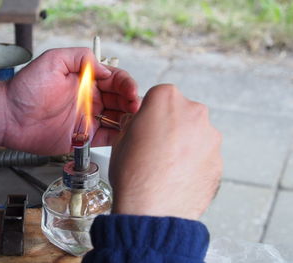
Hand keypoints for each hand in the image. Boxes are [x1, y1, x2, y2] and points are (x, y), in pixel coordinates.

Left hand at [0, 48, 138, 154]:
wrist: (10, 116)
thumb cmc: (27, 88)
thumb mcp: (54, 60)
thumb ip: (81, 58)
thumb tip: (105, 69)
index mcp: (86, 81)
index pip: (115, 80)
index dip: (126, 84)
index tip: (131, 90)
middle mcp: (90, 100)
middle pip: (120, 100)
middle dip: (131, 101)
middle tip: (135, 106)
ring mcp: (88, 119)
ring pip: (117, 119)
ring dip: (128, 119)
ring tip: (134, 120)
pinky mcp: (84, 138)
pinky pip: (107, 138)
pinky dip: (119, 136)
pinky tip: (125, 134)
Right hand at [109, 84, 221, 219]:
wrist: (153, 212)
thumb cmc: (135, 177)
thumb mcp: (121, 140)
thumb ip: (133, 124)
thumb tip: (138, 124)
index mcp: (166, 100)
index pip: (159, 96)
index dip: (150, 112)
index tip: (147, 124)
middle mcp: (193, 112)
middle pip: (181, 112)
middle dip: (170, 125)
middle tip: (156, 146)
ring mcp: (210, 136)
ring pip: (195, 133)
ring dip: (184, 143)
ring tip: (167, 165)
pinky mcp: (219, 158)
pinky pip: (204, 153)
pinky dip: (194, 160)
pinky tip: (178, 175)